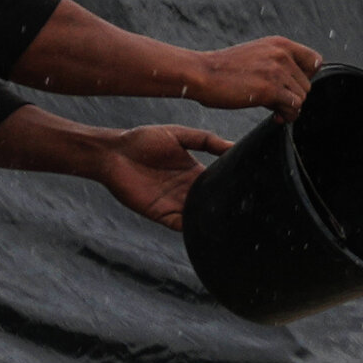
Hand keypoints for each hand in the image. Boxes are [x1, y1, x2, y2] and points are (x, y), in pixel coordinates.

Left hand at [93, 124, 232, 231]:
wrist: (112, 153)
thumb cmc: (142, 140)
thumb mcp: (179, 134)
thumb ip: (206, 140)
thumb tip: (234, 145)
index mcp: (195, 172)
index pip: (219, 183)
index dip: (232, 186)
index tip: (250, 188)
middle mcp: (187, 190)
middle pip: (212, 202)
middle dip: (225, 207)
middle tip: (245, 210)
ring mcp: (175, 203)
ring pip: (200, 216)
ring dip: (211, 219)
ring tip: (228, 220)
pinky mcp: (161, 214)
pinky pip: (181, 225)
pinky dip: (192, 228)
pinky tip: (203, 224)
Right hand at [189, 37, 322, 116]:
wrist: (200, 73)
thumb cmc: (224, 69)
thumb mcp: (256, 56)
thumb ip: (277, 65)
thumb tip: (296, 90)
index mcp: (279, 44)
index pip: (315, 60)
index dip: (308, 76)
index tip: (292, 86)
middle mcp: (281, 54)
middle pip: (307, 85)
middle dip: (293, 97)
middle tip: (277, 104)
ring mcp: (276, 71)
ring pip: (301, 98)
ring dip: (289, 108)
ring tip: (274, 110)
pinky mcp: (269, 89)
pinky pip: (293, 108)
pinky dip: (287, 116)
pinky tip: (274, 116)